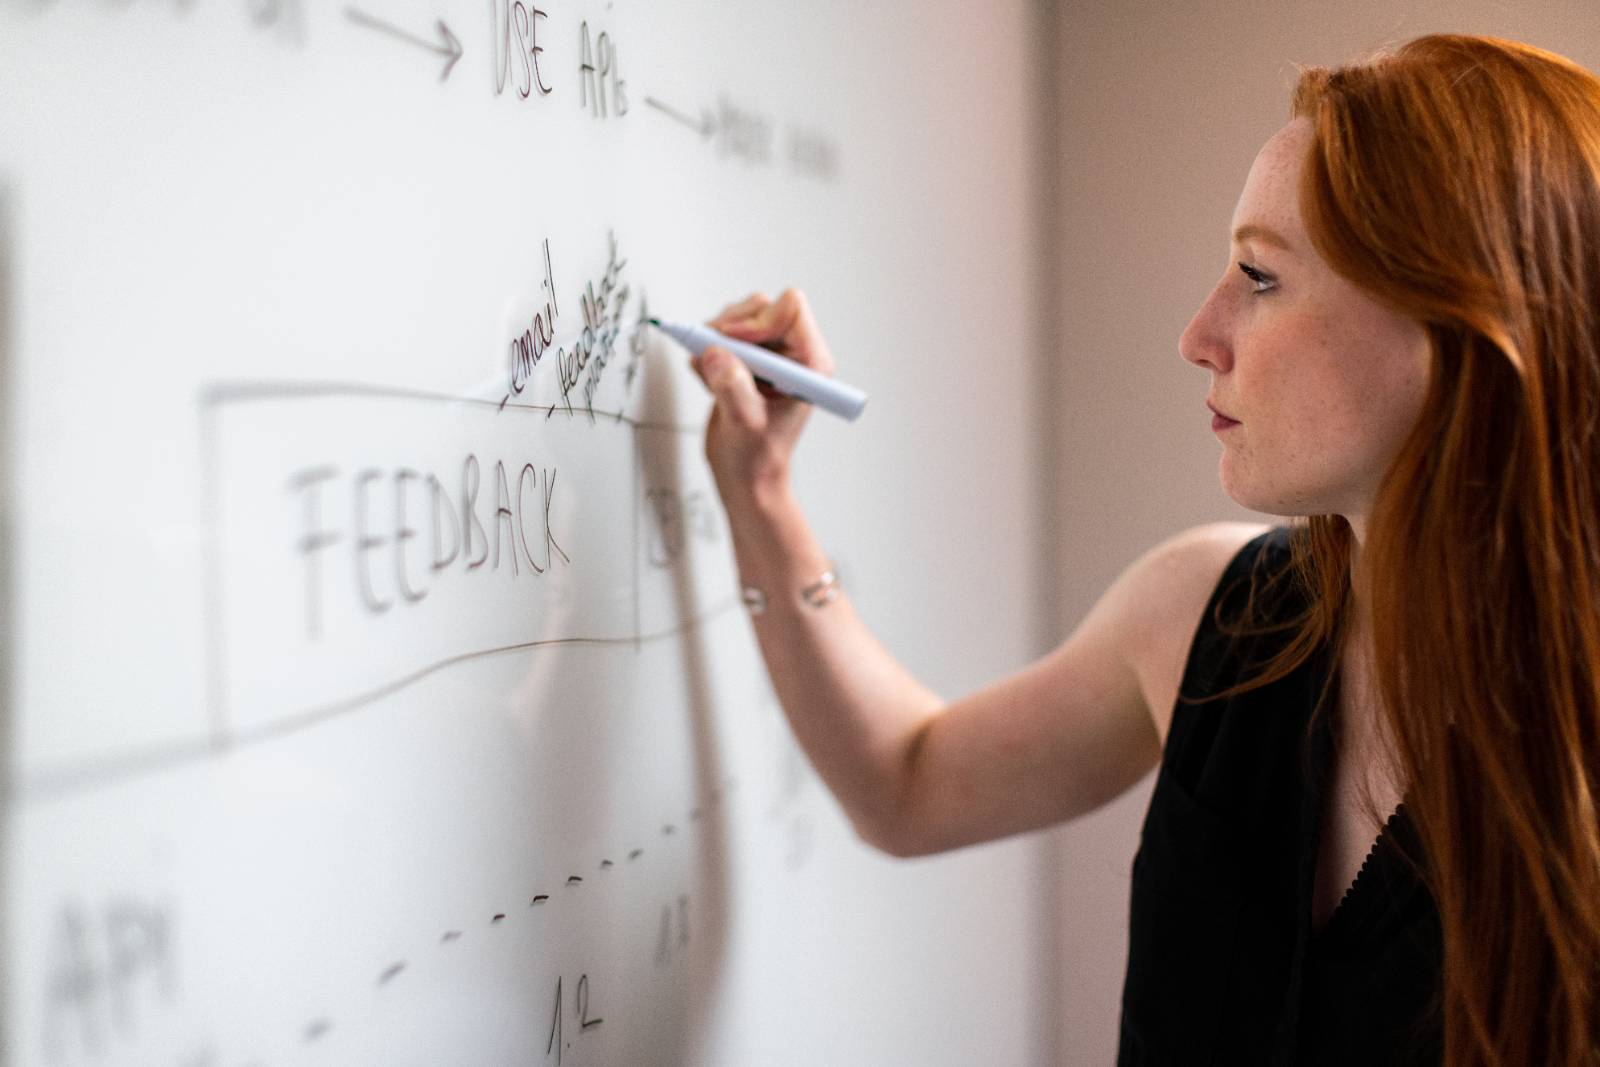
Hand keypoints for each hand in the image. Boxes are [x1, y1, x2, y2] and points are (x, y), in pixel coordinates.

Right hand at [690, 288, 836, 505]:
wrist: (746, 477)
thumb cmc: (758, 459)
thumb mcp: (745, 425)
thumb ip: (733, 388)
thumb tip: (715, 353)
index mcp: (809, 363)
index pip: (790, 309)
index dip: (757, 322)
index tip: (734, 346)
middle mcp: (792, 354)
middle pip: (761, 307)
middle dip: (731, 328)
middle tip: (714, 355)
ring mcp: (768, 356)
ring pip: (739, 317)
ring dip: (716, 340)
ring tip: (710, 374)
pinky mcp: (746, 361)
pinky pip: (721, 335)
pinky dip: (706, 352)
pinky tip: (708, 380)